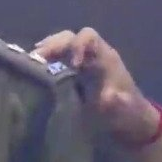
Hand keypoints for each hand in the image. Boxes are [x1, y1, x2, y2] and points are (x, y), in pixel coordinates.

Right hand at [33, 28, 160, 144]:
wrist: (131, 125)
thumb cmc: (128, 115)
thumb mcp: (125, 110)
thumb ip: (116, 102)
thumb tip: (107, 97)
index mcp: (106, 58)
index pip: (89, 37)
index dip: (76, 46)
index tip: (70, 65)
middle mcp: (92, 55)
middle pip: (70, 37)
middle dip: (53, 45)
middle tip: (36, 59)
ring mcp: (82, 63)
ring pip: (61, 45)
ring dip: (46, 51)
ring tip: (30, 62)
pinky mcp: (74, 74)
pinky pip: (57, 58)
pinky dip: (45, 60)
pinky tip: (33, 70)